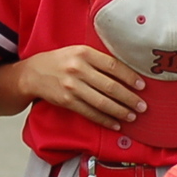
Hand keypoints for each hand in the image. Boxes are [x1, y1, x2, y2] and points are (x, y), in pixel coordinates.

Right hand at [16, 46, 146, 130]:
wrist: (34, 73)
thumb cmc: (61, 61)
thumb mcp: (79, 51)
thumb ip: (99, 59)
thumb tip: (128, 73)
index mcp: (84, 53)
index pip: (113, 65)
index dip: (130, 76)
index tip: (142, 86)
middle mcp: (78, 69)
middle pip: (110, 86)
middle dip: (129, 98)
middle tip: (143, 106)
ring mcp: (72, 86)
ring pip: (102, 102)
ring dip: (120, 111)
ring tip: (133, 116)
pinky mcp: (67, 101)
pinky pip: (90, 113)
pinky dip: (105, 120)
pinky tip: (116, 124)